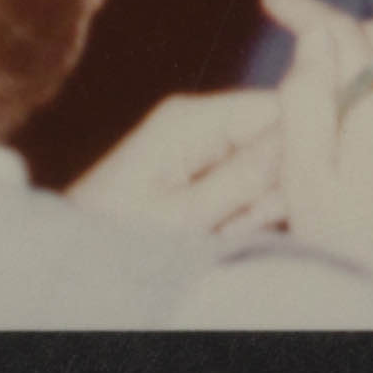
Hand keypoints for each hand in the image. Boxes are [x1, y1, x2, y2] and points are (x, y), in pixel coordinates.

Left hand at [72, 89, 291, 234]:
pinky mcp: (198, 173)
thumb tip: (305, 133)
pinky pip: (244, 185)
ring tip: (218, 236)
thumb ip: (245, 175)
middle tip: (235, 227)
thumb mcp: (181, 215)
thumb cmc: (111, 240)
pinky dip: (240, 216)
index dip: (297, 148)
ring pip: (264, 168)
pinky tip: (217, 237)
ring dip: (255, 207)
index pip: (280, 105)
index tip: (283, 196)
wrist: (66, 267)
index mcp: (192, 117)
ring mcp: (198, 147)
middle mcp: (199, 122)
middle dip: (270, 187)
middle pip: (275, 138)